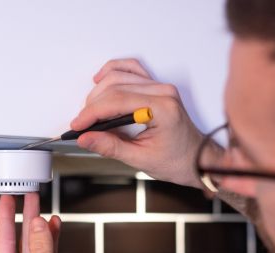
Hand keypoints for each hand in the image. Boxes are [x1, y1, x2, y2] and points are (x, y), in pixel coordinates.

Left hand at [0, 193, 94, 252]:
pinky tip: (54, 226)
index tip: (7, 198)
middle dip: (21, 217)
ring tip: (40, 203)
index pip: (2, 242)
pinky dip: (50, 241)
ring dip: (37, 226)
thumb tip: (37, 224)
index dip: (5, 217)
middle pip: (15, 241)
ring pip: (32, 246)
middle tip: (24, 195)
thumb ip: (41, 250)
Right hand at [71, 58, 205, 188]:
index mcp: (163, 109)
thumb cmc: (178, 160)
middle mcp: (163, 92)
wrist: (196, 159)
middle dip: (93, 105)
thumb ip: (111, 147)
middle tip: (81, 124)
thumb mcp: (142, 159)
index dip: (93, 112)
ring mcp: (160, 87)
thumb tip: (87, 138)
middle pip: (116, 87)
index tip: (78, 124)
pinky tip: (101, 80)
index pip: (119, 101)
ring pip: (121, 75)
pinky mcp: (156, 87)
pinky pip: (132, 70)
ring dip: (99, 90)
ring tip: (89, 111)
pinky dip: (114, 72)